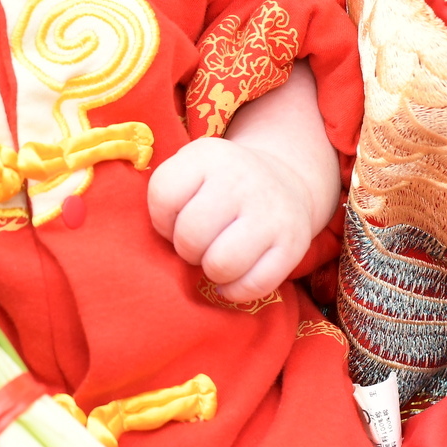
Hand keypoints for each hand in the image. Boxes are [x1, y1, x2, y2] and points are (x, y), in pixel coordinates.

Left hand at [147, 62, 339, 302]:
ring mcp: (271, 212)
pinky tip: (234, 277)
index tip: (176, 221)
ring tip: (216, 258)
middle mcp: (241, 179)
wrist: (285, 181)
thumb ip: (166, 196)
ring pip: (221, 264)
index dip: (162, 220)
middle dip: (187, 249)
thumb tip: (153, 248)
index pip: (163, 196)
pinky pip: (253, 285)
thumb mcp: (191, 170)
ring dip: (212, 271)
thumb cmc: (219, 185)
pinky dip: (236, 290)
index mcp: (207, 156)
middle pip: (191, 235)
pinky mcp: (293, 245)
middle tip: (198, 244)